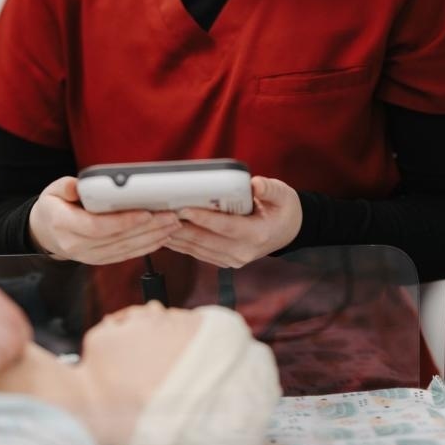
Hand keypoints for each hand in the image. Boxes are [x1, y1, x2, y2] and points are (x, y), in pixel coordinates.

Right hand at [28, 176, 180, 264]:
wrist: (46, 233)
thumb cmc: (53, 206)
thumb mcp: (53, 190)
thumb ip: (66, 187)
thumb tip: (79, 186)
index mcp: (64, 225)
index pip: (97, 227)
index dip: (123, 222)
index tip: (145, 213)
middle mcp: (76, 245)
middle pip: (117, 239)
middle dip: (147, 228)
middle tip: (170, 216)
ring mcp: (88, 256)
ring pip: (125, 250)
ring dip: (152, 238)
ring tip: (172, 225)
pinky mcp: (99, 260)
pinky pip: (125, 256)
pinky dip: (146, 247)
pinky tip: (161, 237)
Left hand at [161, 175, 301, 268]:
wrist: (288, 231)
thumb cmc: (282, 208)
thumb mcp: (282, 194)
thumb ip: (269, 189)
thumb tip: (255, 184)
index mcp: (257, 234)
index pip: (225, 227)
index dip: (203, 219)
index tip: (183, 209)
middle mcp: (243, 252)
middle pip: (205, 240)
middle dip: (181, 228)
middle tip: (160, 214)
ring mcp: (233, 259)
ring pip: (197, 249)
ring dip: (176, 237)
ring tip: (156, 223)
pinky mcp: (224, 261)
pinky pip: (198, 254)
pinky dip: (181, 244)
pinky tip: (166, 234)